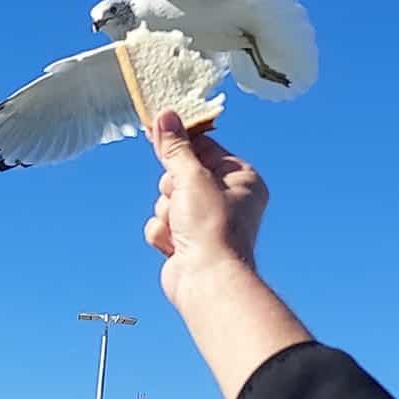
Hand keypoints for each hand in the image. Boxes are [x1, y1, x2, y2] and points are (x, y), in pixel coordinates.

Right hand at [144, 110, 268, 309]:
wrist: (207, 282)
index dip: (181, 143)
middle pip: (180, 174)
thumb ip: (176, 148)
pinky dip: (162, 234)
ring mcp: (206, 222)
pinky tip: (175, 246)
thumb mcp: (192, 178)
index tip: (158, 130)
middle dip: (172, 188)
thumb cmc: (213, 228)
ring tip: (181, 228)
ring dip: (165, 213)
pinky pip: (161, 225)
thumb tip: (165, 116)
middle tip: (181, 199)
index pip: (205, 148)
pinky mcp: (187, 243)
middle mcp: (227, 199)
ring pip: (166, 201)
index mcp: (240, 179)